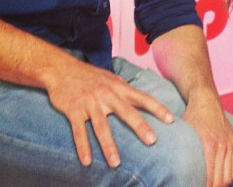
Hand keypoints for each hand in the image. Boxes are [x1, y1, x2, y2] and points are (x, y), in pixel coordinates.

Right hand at [45, 58, 174, 167]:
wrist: (61, 69)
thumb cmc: (89, 75)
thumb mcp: (110, 78)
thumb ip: (125, 89)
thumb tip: (141, 99)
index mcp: (118, 87)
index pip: (142, 98)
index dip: (157, 108)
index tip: (171, 120)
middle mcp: (106, 94)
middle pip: (126, 112)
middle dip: (140, 126)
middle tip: (152, 141)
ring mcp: (90, 102)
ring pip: (102, 126)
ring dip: (108, 146)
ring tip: (116, 163)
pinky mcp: (74, 109)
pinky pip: (78, 131)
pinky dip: (83, 147)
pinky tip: (87, 161)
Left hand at [183, 93, 232, 186]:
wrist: (206, 100)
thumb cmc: (192, 117)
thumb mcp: (184, 132)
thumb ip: (182, 151)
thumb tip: (171, 169)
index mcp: (209, 145)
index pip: (210, 178)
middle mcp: (222, 147)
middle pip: (220, 180)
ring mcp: (230, 145)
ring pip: (229, 176)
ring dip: (221, 185)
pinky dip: (231, 177)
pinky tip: (223, 180)